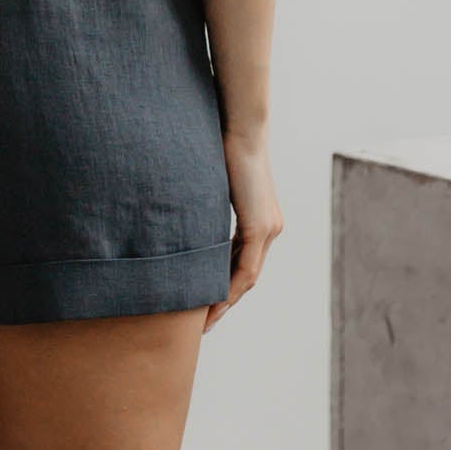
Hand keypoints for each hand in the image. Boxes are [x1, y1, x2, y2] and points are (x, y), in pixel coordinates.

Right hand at [205, 127, 282, 329]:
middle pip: (246, 274)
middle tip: (204, 321)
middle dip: (225, 298)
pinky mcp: (260, 227)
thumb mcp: (210, 185)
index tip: (205, 300)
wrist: (240, 128)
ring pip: (248, 276)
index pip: (242, 260)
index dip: (225, 283)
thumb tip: (181, 214)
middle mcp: (269, 228)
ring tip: (205, 321)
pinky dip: (230, 288)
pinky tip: (213, 303)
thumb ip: (204, 205)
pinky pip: (246, 269)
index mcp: (259, 219)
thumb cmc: (220, 146)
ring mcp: (267, 229)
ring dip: (227, 300)